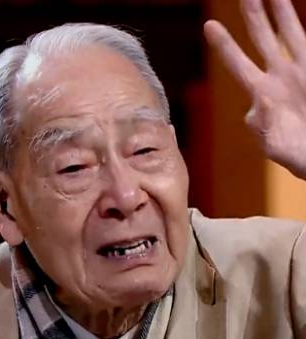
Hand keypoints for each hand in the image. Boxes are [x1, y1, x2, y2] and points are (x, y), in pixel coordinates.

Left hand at [205, 0, 305, 179]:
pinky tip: (303, 8)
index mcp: (262, 94)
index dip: (224, 45)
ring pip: (292, 34)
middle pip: (264, 39)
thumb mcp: (277, 146)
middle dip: (254, 15)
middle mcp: (280, 77)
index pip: (238, 64)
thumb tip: (259, 102)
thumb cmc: (300, 157)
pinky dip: (304, 26)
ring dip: (283, 12)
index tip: (209, 25)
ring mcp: (303, 72)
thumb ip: (265, 125)